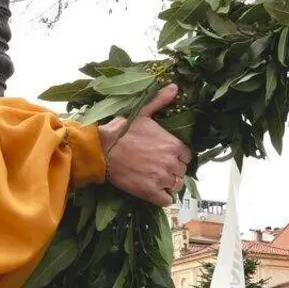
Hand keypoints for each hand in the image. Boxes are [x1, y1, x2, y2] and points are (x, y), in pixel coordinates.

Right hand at [97, 84, 191, 205]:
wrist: (101, 150)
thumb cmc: (122, 131)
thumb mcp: (143, 113)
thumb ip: (161, 101)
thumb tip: (174, 87)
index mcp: (173, 145)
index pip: (187, 156)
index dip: (178, 156)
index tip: (168, 156)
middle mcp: (171, 163)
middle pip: (182, 171)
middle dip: (173, 170)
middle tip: (159, 167)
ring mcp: (161, 178)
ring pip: (176, 186)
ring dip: (169, 184)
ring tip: (157, 178)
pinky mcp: (150, 192)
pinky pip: (167, 200)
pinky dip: (163, 198)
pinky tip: (155, 191)